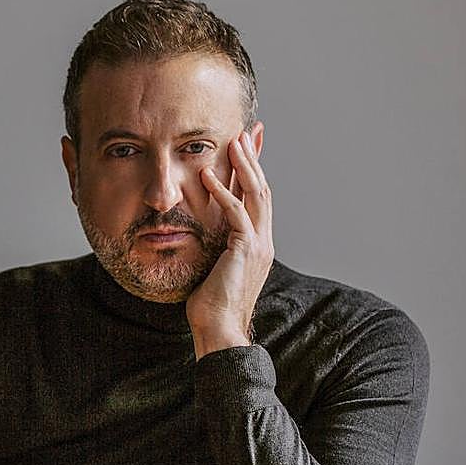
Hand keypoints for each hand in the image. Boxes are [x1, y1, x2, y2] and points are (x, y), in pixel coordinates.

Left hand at [186, 128, 273, 358]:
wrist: (220, 331)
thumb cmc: (210, 306)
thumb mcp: (213, 269)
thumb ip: (215, 249)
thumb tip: (202, 238)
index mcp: (257, 244)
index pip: (258, 199)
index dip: (254, 172)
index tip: (247, 148)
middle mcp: (263, 241)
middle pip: (263, 190)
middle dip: (253, 160)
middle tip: (244, 133)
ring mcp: (258, 245)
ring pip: (256, 195)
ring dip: (243, 167)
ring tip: (232, 142)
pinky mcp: (246, 251)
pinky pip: (236, 214)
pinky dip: (223, 193)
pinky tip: (209, 176)